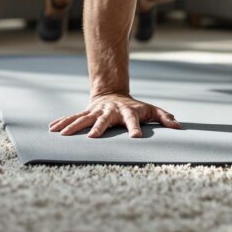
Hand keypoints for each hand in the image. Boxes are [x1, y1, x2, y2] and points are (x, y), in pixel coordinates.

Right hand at [48, 93, 181, 137]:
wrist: (114, 93)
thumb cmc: (135, 107)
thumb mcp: (151, 110)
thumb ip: (164, 118)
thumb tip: (179, 128)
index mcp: (127, 112)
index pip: (133, 121)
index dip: (135, 129)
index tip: (136, 138)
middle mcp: (110, 111)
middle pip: (104, 120)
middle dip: (98, 128)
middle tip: (93, 138)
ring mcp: (97, 111)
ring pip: (84, 118)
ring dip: (73, 126)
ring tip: (62, 135)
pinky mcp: (87, 113)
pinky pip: (74, 118)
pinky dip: (63, 122)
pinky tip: (52, 129)